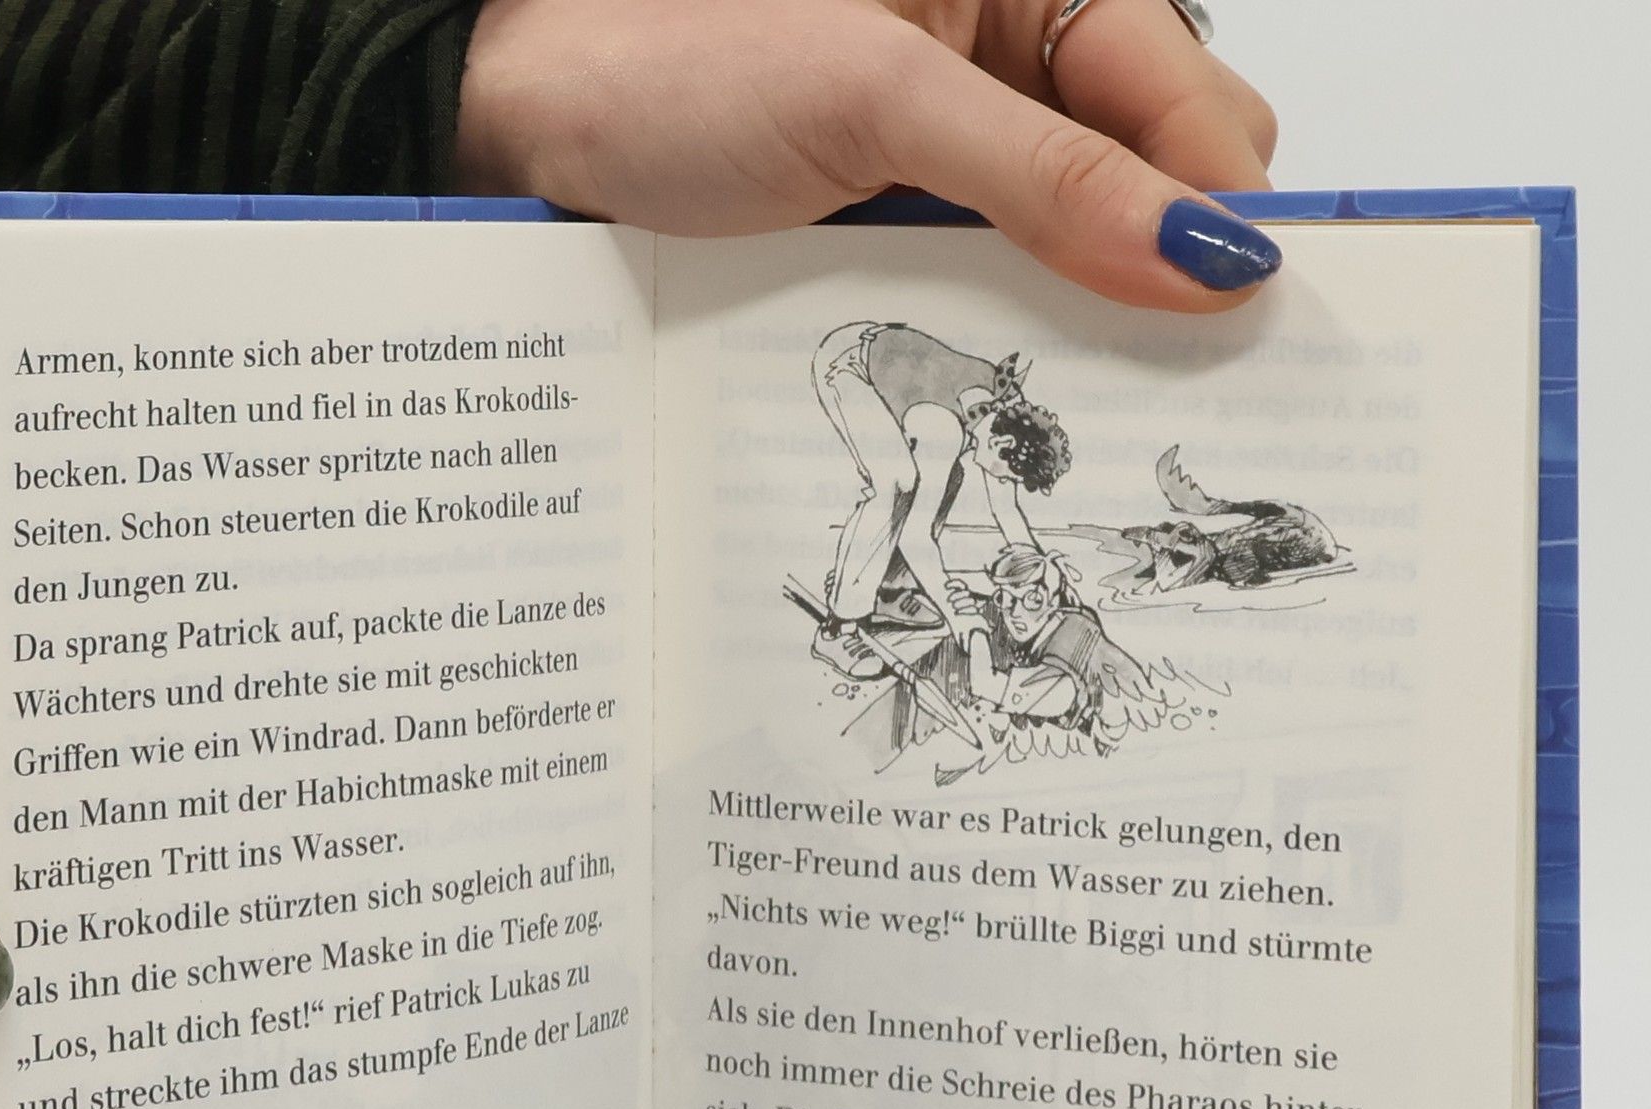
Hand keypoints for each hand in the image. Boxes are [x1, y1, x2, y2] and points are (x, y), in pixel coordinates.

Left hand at [459, 0, 1280, 309]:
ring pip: (1082, 247)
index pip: (1183, 88)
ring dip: (1085, 315)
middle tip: (1159, 358)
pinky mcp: (912, 226)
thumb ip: (1045, 175)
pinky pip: (1000, 289)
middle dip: (1161, 261)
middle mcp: (1011, 59)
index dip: (1216, 196)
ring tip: (1079, 380)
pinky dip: (1010, 336)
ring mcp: (962, 151)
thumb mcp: (876, 101)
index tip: (1236, 306)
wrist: (543, 124)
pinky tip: (1003, 375)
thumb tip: (1199, 251)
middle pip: (1152, 174)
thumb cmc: (675, 60)